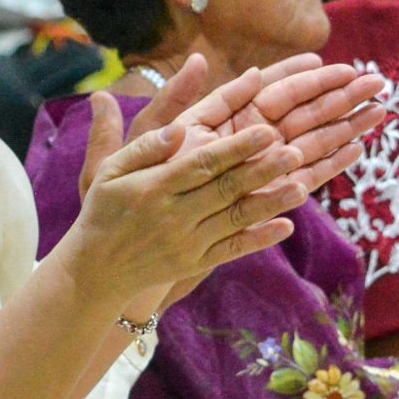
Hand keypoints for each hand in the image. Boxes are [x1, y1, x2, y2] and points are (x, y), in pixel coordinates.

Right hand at [74, 93, 303, 298]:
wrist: (96, 270)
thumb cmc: (104, 210)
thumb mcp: (109, 171)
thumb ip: (144, 148)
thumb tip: (177, 129)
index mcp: (155, 187)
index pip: (203, 164)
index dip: (236, 148)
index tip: (266, 131)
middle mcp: (174, 215)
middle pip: (226, 189)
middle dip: (263, 170)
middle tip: (296, 151)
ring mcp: (187, 242)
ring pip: (236, 218)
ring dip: (271, 203)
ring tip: (302, 186)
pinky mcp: (195, 263)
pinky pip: (232, 250)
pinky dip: (259, 239)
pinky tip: (286, 226)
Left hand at [128, 54, 384, 200]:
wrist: (130, 247)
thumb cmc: (127, 197)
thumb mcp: (141, 147)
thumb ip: (169, 106)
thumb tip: (195, 61)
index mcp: (219, 121)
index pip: (266, 90)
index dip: (296, 74)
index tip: (324, 59)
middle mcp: (245, 142)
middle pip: (299, 113)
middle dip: (336, 96)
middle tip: (373, 81)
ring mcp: (258, 171)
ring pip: (311, 143)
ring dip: (345, 127)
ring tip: (379, 111)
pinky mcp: (265, 200)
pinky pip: (305, 180)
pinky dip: (331, 165)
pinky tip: (357, 150)